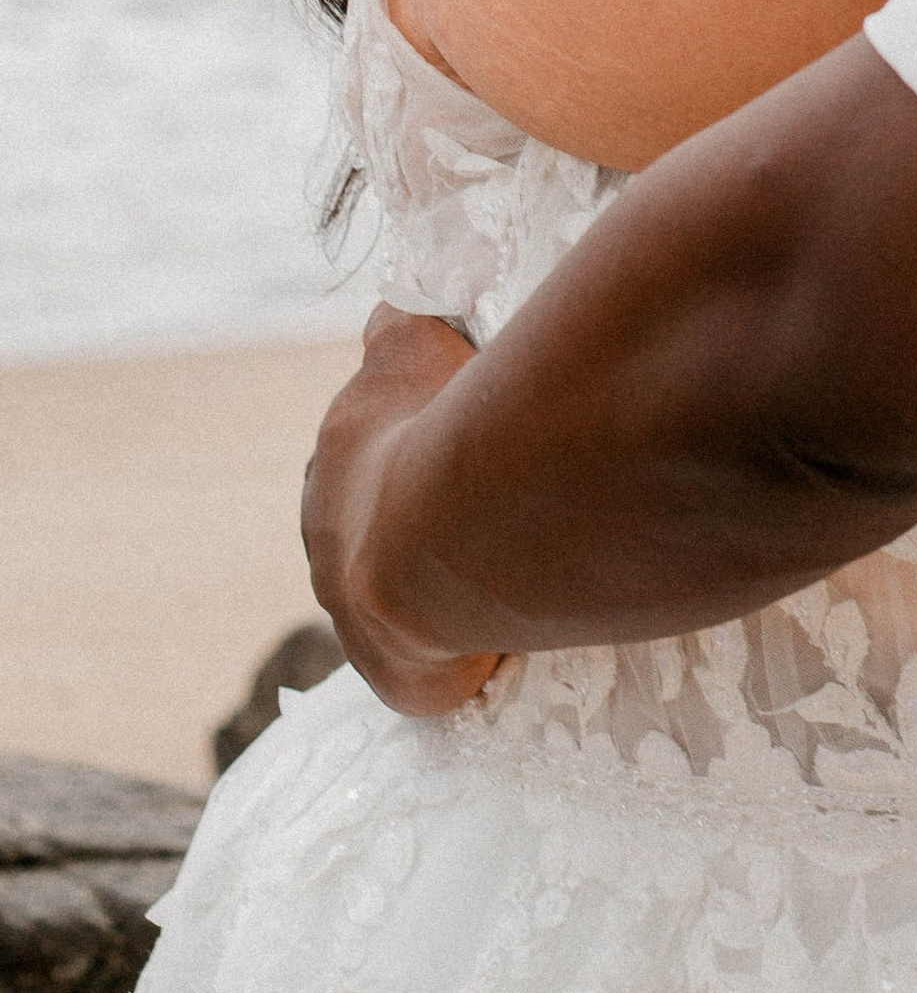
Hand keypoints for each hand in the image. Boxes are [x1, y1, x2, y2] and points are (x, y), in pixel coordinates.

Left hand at [302, 304, 504, 714]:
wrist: (440, 539)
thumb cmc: (433, 430)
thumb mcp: (411, 348)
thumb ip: (399, 330)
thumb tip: (392, 313)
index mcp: (333, 467)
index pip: (364, 457)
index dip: (414, 450)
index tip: (462, 446)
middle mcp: (330, 545)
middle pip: (378, 532)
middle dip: (425, 521)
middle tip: (495, 510)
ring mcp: (357, 618)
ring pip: (401, 599)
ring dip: (444, 586)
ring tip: (511, 571)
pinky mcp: (399, 679)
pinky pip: (434, 667)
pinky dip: (466, 651)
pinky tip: (509, 632)